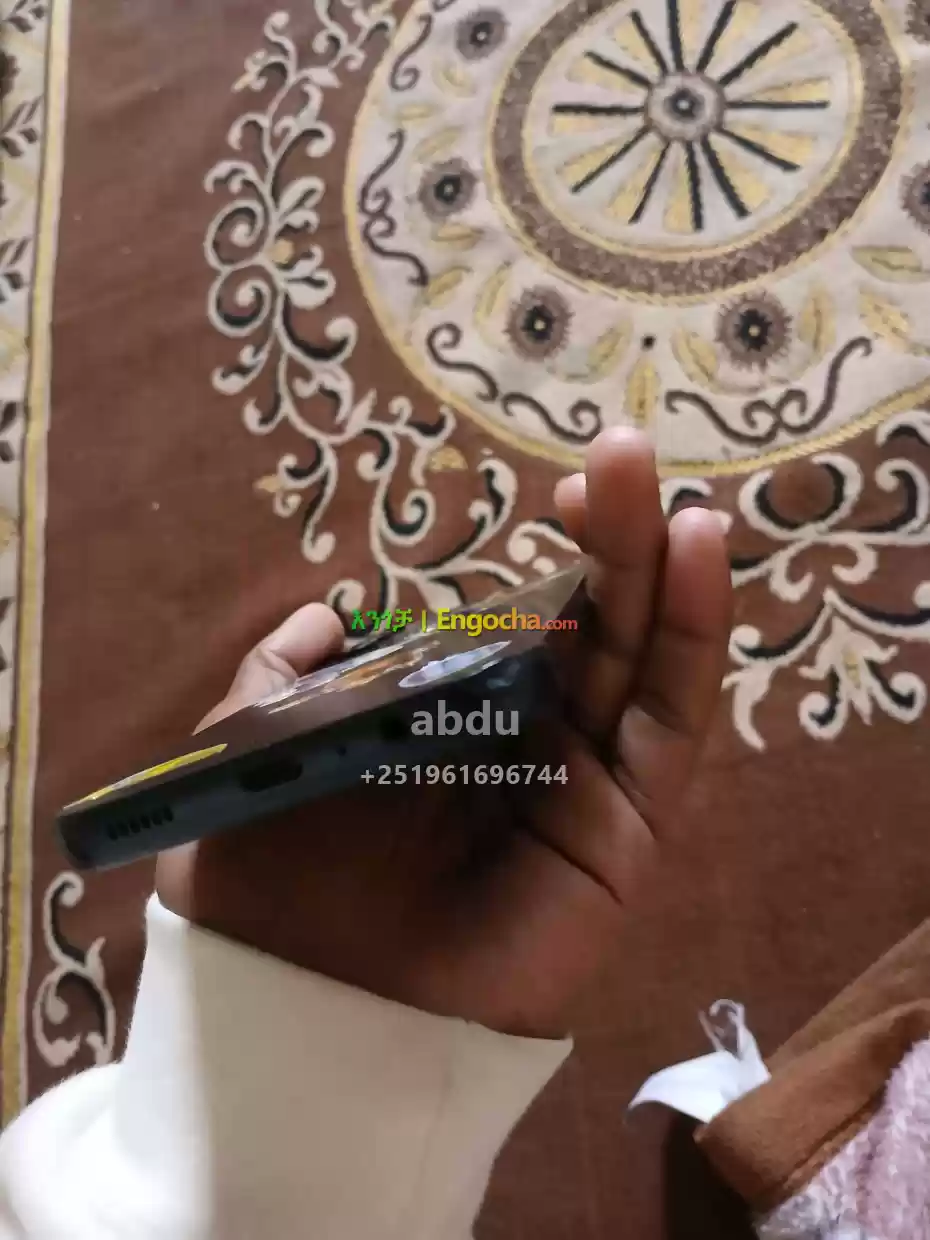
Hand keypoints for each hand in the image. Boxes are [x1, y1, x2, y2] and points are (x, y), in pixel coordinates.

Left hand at [156, 429, 731, 1037]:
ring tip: (670, 493)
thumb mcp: (249, 752)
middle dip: (613, 540)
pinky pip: (672, 730)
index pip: (521, 624)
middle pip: (593, 626)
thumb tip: (329, 614)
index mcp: (447, 720)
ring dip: (664, 573)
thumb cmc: (269, 890)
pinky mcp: (624, 833)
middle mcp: (524, 742)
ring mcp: (582, 784)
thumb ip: (280, 678)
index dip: (547, 558)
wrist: (306, 1016)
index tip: (556, 492)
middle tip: (622, 456)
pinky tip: (700, 559)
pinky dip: (693, 641)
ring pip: (643, 662)